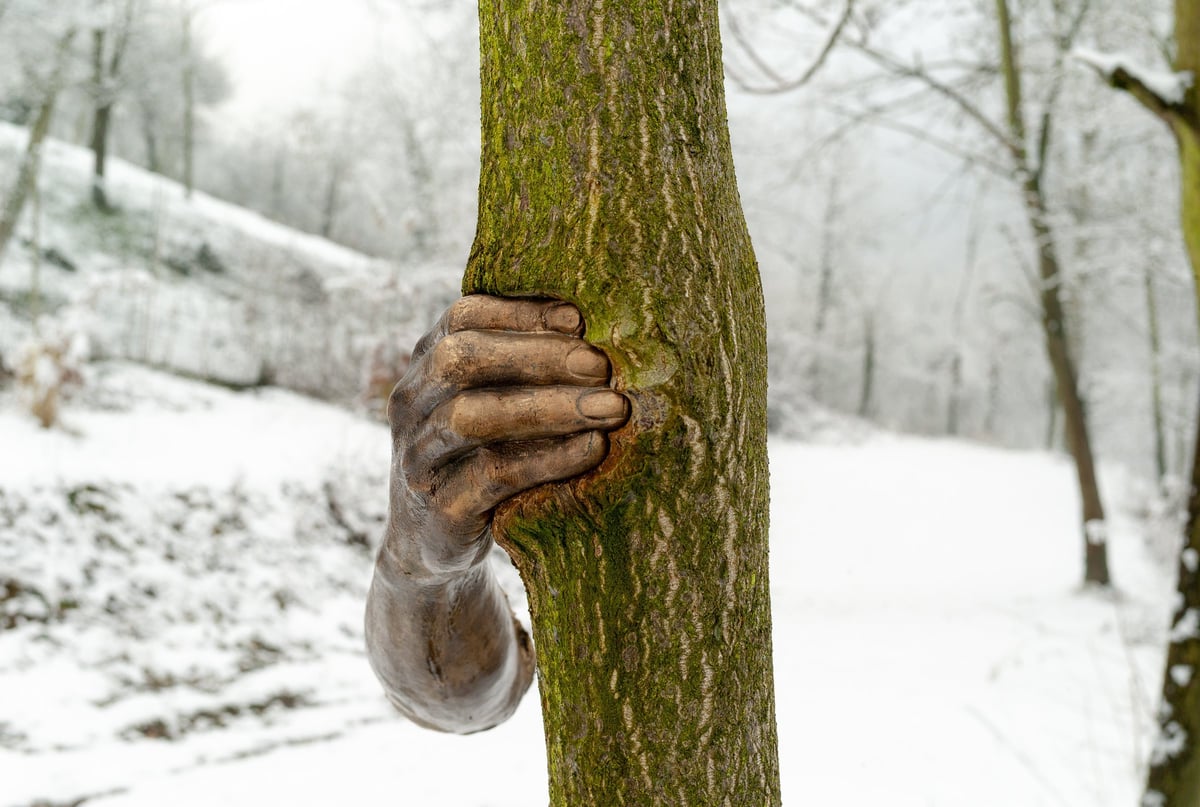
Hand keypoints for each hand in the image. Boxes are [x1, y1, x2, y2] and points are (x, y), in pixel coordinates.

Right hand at [384, 295, 628, 577]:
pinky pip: (494, 475)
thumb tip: (597, 332)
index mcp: (426, 363)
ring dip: (549, 408)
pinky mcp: (440, 507)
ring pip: (473, 417)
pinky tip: (592, 448)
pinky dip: (548, 459)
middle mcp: (413, 403)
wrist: (431, 539)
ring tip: (611, 407)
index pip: (463, 318)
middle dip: (537, 356)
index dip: (520, 312)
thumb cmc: (480, 452)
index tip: (579, 319)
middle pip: (461, 360)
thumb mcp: (492, 400)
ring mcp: (419, 456)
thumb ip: (523, 365)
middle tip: (600, 365)